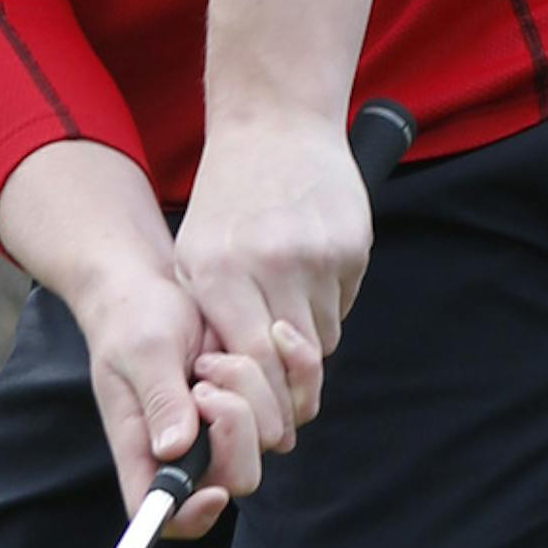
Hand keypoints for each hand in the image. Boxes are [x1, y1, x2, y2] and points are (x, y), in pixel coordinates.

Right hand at [75, 252, 298, 536]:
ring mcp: (227, 433)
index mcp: (144, 453)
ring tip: (210, 355)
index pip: (165, 516)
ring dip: (248, 387)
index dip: (192, 517)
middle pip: (236, 479)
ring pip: (269, 438)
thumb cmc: (131, 320)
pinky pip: (293, 406)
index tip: (214, 492)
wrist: (155, 284)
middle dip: (233, 426)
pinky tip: (243, 343)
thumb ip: (160, 400)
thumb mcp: (141, 352)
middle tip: (204, 382)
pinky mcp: (260, 407)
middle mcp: (188, 454)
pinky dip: (278, 372)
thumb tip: (174, 449)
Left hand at [170, 104, 372, 501]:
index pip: (251, 365)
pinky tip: (309, 278)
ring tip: (286, 312)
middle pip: (295, 363)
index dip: (260, 402)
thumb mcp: (193, 257)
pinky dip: (328, 308)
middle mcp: (271, 265)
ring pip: (323, 340)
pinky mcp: (354, 246)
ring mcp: (318, 254)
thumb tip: (231, 395)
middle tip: (285, 406)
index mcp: (219, 273)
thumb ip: (209, 323)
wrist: (275, 126)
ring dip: (307, 345)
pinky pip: (344, 306)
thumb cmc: (225, 202)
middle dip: (290, 390)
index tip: (260, 421)